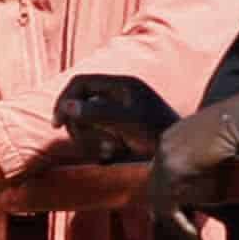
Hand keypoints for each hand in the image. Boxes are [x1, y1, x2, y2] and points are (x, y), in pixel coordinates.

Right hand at [55, 73, 177, 163]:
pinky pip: (96, 135)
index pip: (80, 83)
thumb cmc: (158, 135)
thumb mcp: (127, 122)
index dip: (64, 100)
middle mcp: (118, 95)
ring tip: (107, 153)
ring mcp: (118, 113)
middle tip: (84, 146)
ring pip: (86, 122)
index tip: (57, 123)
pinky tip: (111, 156)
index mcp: (121, 85)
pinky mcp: (119, 129)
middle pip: (79, 104)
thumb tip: (67, 107)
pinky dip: (97, 147)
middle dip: (78, 126)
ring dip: (89, 140)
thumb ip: (96, 113)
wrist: (181, 155)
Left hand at [141, 108, 238, 235]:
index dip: (170, 202)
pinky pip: (169, 208)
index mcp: (171, 140)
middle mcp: (164, 147)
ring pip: (160, 202)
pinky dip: (182, 228)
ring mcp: (165, 156)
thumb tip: (202, 202)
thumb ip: (203, 174)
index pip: (161, 178)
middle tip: (187, 236)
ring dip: (176, 227)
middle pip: (156, 191)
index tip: (185, 219)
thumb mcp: (217, 156)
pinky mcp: (173, 169)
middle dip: (169, 218)